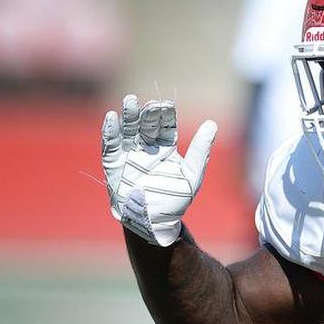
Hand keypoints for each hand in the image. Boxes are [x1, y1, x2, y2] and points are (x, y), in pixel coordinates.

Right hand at [100, 94, 216, 245]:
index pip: (166, 127)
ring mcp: (130, 156)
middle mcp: (147, 149)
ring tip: (130, 100)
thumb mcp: (192, 175)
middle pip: (147, 125)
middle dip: (148, 114)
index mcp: (166, 150)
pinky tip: (112, 118)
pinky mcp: (114, 165)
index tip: (166, 104)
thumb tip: (212, 123)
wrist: (153, 223)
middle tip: (151, 104)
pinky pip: (111, 146)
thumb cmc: (174, 202)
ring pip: (128, 131)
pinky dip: (110, 132)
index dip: (165, 115)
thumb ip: (200, 150)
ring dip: (129, 116)